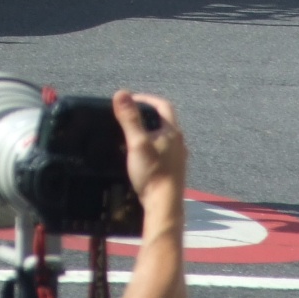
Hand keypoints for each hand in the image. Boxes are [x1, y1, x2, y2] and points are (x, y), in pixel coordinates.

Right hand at [114, 89, 185, 212]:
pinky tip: (140, 154)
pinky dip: (151, 145)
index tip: (130, 99)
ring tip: (132, 133)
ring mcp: (177, 156)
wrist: (164, 204)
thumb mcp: (137, 142)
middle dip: (147, 114)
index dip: (147, 99)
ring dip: (149, 130)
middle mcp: (178, 142)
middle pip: (164, 120)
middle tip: (129, 115)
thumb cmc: (152, 172)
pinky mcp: (173, 169)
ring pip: (163, 136)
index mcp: (172, 132)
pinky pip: (162, 150)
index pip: (163, 105)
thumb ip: (129, 118)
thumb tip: (121, 93)